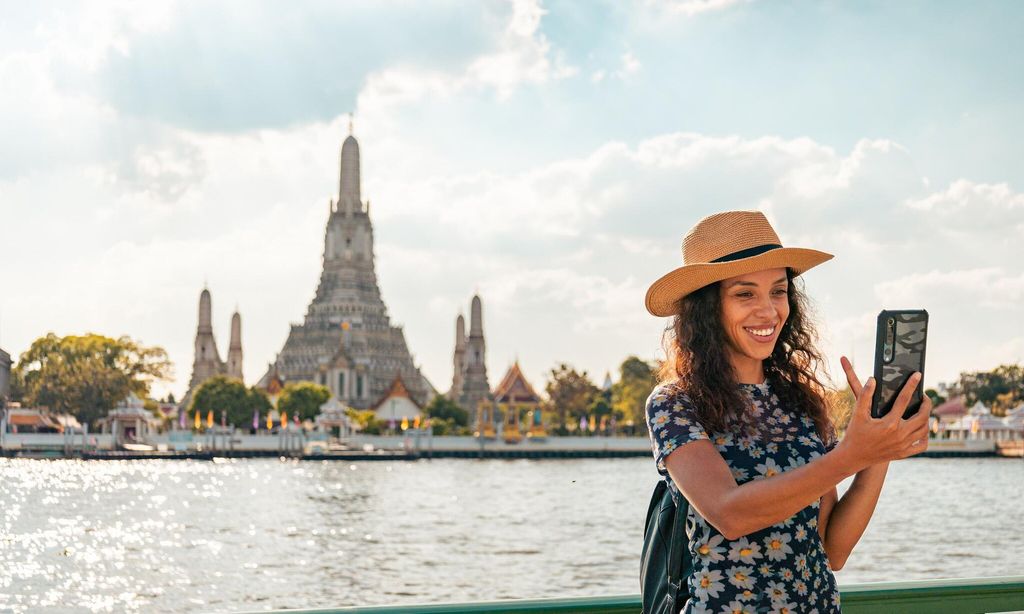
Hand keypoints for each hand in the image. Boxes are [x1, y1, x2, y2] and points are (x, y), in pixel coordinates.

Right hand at [836, 356, 932, 471]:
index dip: (911, 385)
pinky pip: (922, 445)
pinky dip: (925, 437)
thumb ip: (865, 395)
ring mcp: (903, 445)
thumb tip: (873, 380)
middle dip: (926, 404)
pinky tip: (922, 430)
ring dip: (926, 419)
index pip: (904, 399)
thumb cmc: (855, 434)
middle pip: (922, 416)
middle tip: (923, 397)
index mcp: (889, 423)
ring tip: (923, 411)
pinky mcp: (903, 453)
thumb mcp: (857, 414)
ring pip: (924, 430)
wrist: (853, 457)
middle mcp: (899, 435)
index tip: (918, 376)